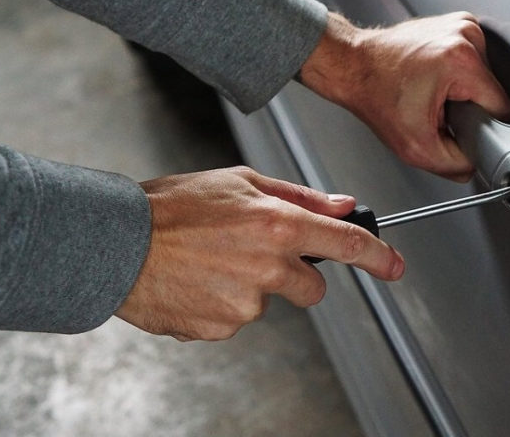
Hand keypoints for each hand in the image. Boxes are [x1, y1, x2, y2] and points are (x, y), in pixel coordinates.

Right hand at [114, 166, 403, 340]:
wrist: (114, 244)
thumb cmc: (171, 207)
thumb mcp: (240, 181)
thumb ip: (299, 196)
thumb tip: (343, 205)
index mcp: (277, 225)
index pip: (346, 245)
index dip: (378, 257)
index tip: (394, 266)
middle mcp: (267, 266)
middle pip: (312, 287)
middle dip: (295, 275)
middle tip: (254, 253)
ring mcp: (245, 303)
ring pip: (268, 302)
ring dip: (249, 287)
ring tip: (210, 262)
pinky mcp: (221, 328)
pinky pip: (235, 319)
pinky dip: (221, 304)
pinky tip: (196, 282)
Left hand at [298, 12, 509, 181]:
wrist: (353, 66)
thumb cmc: (376, 95)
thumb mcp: (416, 147)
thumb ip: (456, 165)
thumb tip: (477, 164)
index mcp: (462, 61)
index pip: (503, 107)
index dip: (484, 126)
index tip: (460, 126)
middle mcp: (466, 35)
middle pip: (493, 91)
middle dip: (471, 107)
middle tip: (439, 110)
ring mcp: (463, 25)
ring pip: (485, 77)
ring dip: (465, 90)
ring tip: (435, 92)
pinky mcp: (458, 23)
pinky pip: (475, 61)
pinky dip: (460, 74)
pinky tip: (436, 78)